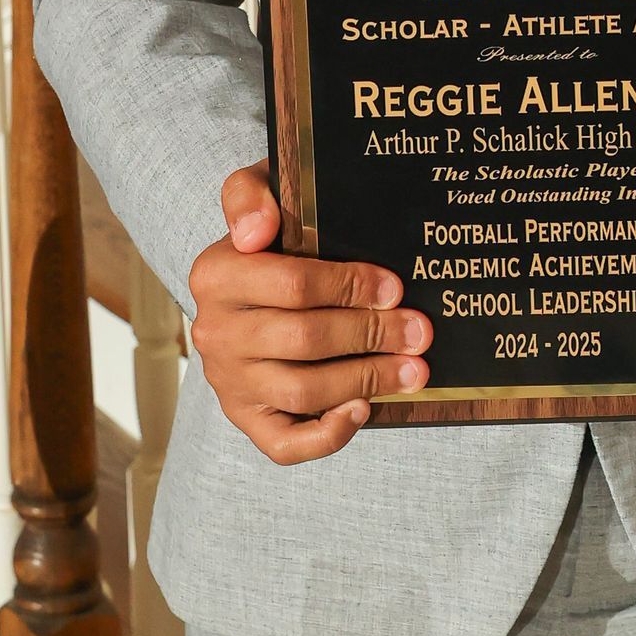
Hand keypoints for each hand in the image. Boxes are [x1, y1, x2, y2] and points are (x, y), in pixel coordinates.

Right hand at [187, 162, 430, 463]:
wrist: (246, 280)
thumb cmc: (271, 234)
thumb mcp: (257, 191)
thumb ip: (248, 194)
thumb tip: (257, 229)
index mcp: (215, 273)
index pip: (292, 283)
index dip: (350, 286)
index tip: (395, 287)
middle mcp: (214, 331)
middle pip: (305, 339)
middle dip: (373, 333)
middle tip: (420, 330)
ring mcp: (228, 380)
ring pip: (302, 390)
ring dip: (366, 379)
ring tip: (414, 369)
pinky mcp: (246, 417)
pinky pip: (285, 444)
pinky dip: (327, 435)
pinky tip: (364, 408)